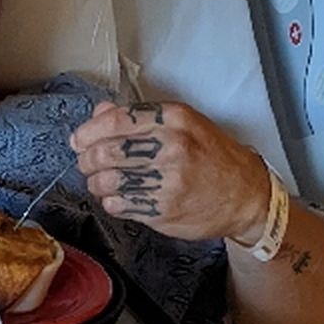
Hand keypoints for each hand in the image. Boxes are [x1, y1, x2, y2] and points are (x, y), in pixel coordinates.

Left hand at [70, 100, 270, 243]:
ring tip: (102, 182)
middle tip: (87, 164)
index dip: (87, 132)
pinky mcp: (162, 211)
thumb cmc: (210, 156)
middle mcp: (170, 148)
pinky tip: (119, 198)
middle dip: (86, 160)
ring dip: (95, 183)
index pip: (115, 121)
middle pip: (104, 153)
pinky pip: (118, 206)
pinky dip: (111, 202)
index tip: (78, 141)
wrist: (245, 195)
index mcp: (173, 119)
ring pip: (106, 182)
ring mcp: (167, 182)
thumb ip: (139, 117)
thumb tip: (99, 112)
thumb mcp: (183, 124)